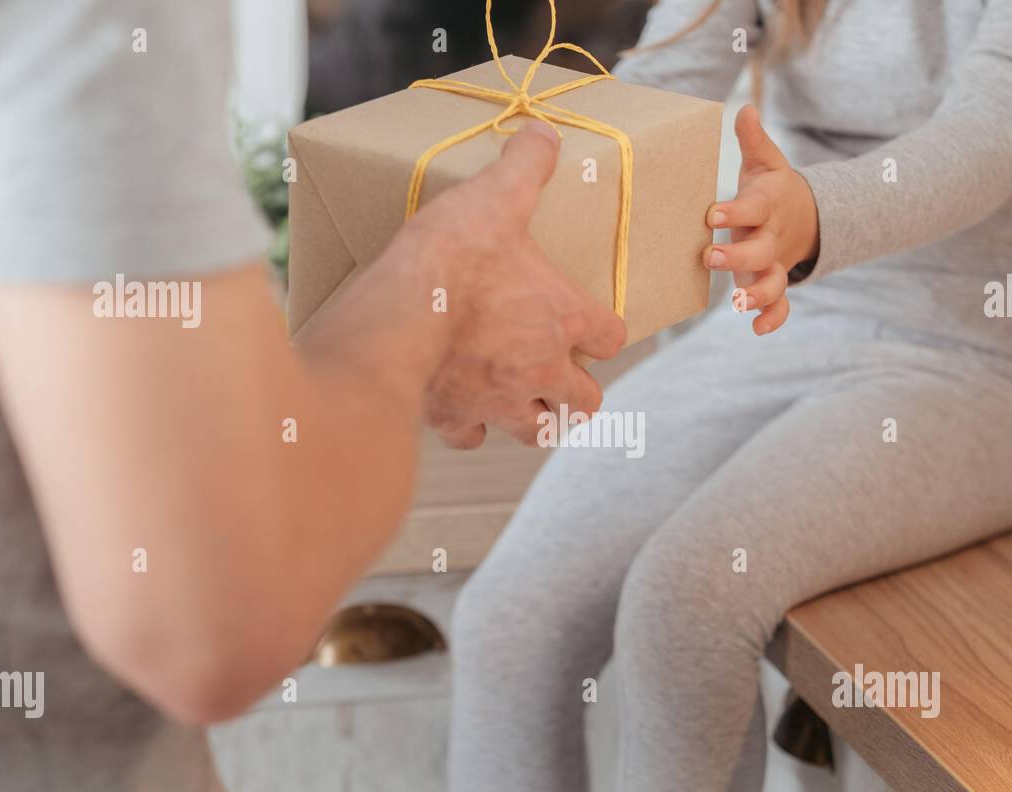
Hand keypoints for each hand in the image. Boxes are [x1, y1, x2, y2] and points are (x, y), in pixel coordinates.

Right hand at [403, 122, 626, 448]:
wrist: (399, 315)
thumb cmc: (454, 257)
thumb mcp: (495, 197)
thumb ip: (525, 167)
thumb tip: (544, 133)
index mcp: (563, 318)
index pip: (611, 337)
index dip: (605, 331)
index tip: (591, 326)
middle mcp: (542, 369)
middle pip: (586, 402)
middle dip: (578, 392)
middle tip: (561, 376)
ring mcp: (501, 400)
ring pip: (538, 431)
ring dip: (536, 418)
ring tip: (522, 401)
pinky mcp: (457, 417)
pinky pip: (473, 437)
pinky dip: (472, 428)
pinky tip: (462, 411)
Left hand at [705, 105, 819, 335]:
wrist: (804, 217)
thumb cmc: (770, 189)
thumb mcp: (765, 163)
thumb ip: (754, 141)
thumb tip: (745, 109)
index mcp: (766, 206)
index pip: (752, 208)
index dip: (735, 212)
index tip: (712, 214)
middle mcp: (770, 237)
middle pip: (761, 251)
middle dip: (737, 256)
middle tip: (709, 257)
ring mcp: (773, 263)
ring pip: (772, 282)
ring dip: (757, 293)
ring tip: (736, 302)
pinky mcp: (772, 282)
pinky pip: (781, 305)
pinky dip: (773, 318)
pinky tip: (757, 330)